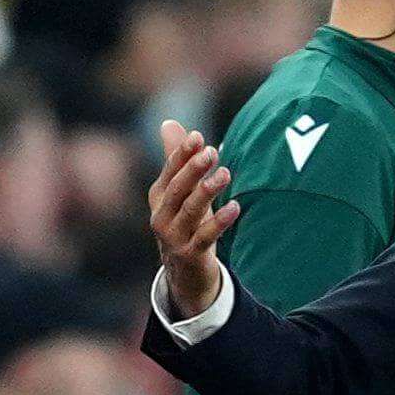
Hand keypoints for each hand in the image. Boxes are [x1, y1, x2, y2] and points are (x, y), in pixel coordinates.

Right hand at [149, 120, 237, 318]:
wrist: (184, 272)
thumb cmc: (186, 223)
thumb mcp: (181, 192)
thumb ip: (176, 159)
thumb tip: (168, 122)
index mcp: (158, 196)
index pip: (169, 170)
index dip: (181, 153)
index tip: (198, 135)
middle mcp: (161, 215)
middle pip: (177, 188)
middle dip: (193, 169)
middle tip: (211, 151)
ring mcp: (173, 237)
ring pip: (191, 210)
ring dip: (207, 191)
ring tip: (225, 173)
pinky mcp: (190, 254)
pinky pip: (206, 236)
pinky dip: (220, 222)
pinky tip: (236, 207)